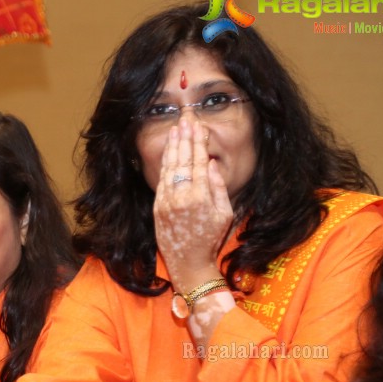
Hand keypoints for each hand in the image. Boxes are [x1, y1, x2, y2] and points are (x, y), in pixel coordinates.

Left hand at [153, 118, 233, 292]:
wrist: (189, 263)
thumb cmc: (211, 239)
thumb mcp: (224, 214)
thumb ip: (218, 187)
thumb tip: (210, 163)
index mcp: (200, 197)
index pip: (198, 161)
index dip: (198, 142)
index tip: (198, 126)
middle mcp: (180, 196)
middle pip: (183, 160)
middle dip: (185, 137)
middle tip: (186, 118)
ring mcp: (166, 201)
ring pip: (169, 167)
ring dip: (173, 146)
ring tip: (176, 129)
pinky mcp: (158, 207)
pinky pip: (162, 180)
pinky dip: (165, 163)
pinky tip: (168, 151)